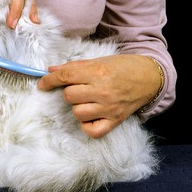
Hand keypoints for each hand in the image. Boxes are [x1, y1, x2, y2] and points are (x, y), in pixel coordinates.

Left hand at [37, 54, 161, 137]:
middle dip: (69, 91)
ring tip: (87, 100)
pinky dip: (86, 125)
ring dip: (77, 106)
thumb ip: (74, 67)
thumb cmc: (122, 67)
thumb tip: (51, 70)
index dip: (49, 80)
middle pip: (69, 96)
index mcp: (97, 72)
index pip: (65, 76)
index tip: (42, 84)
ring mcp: (109, 108)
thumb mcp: (98, 61)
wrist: (149, 77)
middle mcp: (103, 91)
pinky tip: (90, 115)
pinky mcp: (115, 121)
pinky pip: (92, 130)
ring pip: (77, 113)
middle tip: (79, 88)